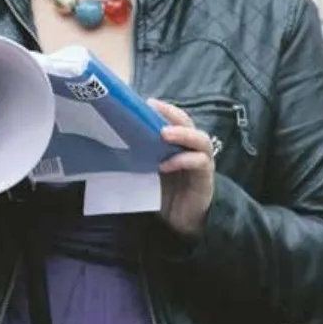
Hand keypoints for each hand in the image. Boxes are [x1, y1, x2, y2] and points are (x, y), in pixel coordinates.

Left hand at [149, 98, 214, 236]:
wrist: (182, 220)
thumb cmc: (165, 191)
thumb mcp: (150, 168)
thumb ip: (143, 153)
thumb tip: (116, 137)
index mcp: (179, 142)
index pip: (175, 118)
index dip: (164, 109)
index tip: (146, 102)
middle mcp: (193, 147)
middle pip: (188, 122)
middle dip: (172, 114)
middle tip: (153, 111)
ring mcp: (202, 161)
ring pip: (200, 139)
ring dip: (182, 134)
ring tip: (164, 134)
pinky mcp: (206, 178)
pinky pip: (199, 162)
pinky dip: (183, 160)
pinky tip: (165, 165)